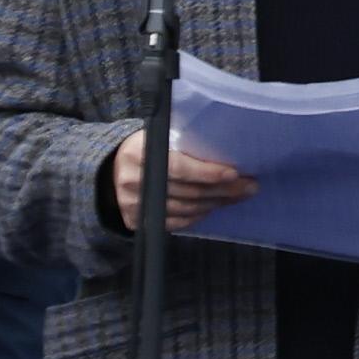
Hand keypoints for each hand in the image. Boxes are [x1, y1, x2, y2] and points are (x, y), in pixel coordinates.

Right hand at [110, 129, 256, 231]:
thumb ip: (181, 141)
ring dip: (216, 204)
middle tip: (250, 186)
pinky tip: (213, 207)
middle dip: (224, 190)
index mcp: (139, 153)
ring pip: (186, 209)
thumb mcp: (155, 135)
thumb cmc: (143, 148)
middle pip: (189, 192)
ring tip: (238, 196)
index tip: (234, 173)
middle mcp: (134, 182)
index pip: (180, 168)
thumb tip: (223, 145)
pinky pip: (176, 223)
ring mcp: (135, 205)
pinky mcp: (136, 222)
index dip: (208, 172)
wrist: (109, 172)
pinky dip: (198, 216)